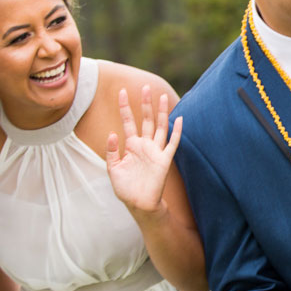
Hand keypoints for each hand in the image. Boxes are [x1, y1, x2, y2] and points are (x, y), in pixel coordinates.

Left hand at [106, 86, 181, 215]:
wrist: (139, 203)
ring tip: (161, 96)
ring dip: (161, 112)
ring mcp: (156, 151)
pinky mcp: (164, 160)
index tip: (121, 92)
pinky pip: (172, 143)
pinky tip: (179, 119)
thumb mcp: (112, 168)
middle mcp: (145, 145)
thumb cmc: (125, 187)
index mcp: (131, 145)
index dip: (124, 107)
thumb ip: (111, 151)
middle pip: (146, 119)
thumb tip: (112, 133)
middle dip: (145, 103)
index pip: (128, 121)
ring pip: (160, 127)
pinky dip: (176, 132)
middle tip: (144, 86)